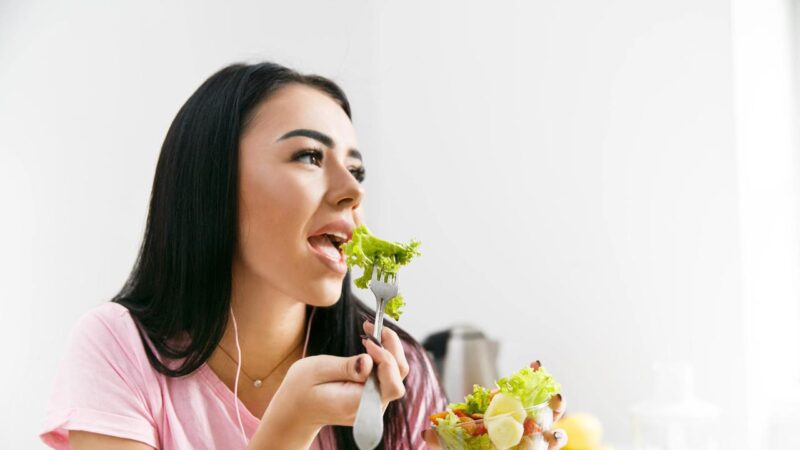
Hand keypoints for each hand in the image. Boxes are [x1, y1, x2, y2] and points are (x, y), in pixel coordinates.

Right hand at [248, 321, 408, 448]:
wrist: (296, 409)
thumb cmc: (302, 389)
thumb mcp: (317, 371)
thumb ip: (345, 367)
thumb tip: (369, 361)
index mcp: (358, 404)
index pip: (391, 384)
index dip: (386, 358)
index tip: (368, 339)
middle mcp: (371, 407)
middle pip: (398, 376)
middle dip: (391, 347)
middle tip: (372, 327)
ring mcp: (373, 403)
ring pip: (396, 373)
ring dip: (388, 348)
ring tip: (371, 330)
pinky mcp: (372, 395)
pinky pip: (387, 374)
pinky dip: (383, 354)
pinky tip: (370, 342)